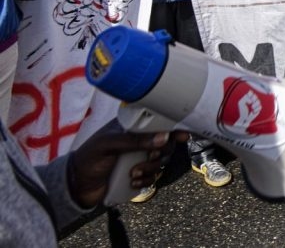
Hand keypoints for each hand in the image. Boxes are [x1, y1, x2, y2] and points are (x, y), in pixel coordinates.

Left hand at [68, 121, 185, 207]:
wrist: (75, 186)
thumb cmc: (88, 158)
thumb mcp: (108, 144)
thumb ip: (135, 140)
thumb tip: (163, 138)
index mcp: (132, 128)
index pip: (158, 123)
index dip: (173, 128)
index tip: (182, 135)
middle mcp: (138, 142)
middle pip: (165, 144)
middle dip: (159, 153)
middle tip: (149, 158)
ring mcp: (139, 158)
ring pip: (160, 162)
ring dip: (150, 169)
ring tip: (132, 174)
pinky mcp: (137, 175)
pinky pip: (153, 177)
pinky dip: (145, 180)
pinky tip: (132, 182)